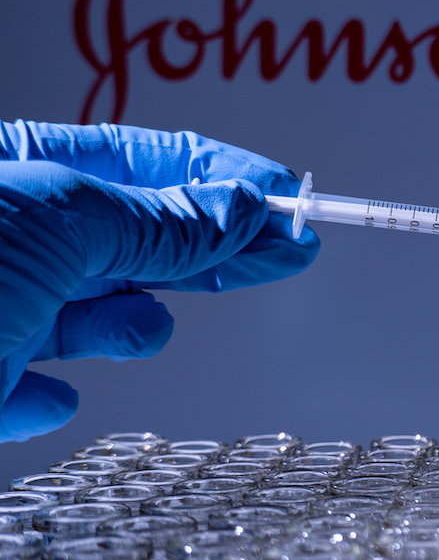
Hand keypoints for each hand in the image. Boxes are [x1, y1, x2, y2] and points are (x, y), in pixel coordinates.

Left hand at [0, 120, 319, 441]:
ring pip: (88, 316)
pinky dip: (48, 398)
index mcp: (14, 168)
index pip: (142, 161)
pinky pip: (29, 391)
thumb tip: (238, 210)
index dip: (224, 176)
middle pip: (130, 238)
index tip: (288, 197)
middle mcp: (6, 236)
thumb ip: (157, 222)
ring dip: (127, 327)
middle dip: (208, 251)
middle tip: (287, 253)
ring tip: (143, 329)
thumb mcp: (57, 221)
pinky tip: (52, 397)